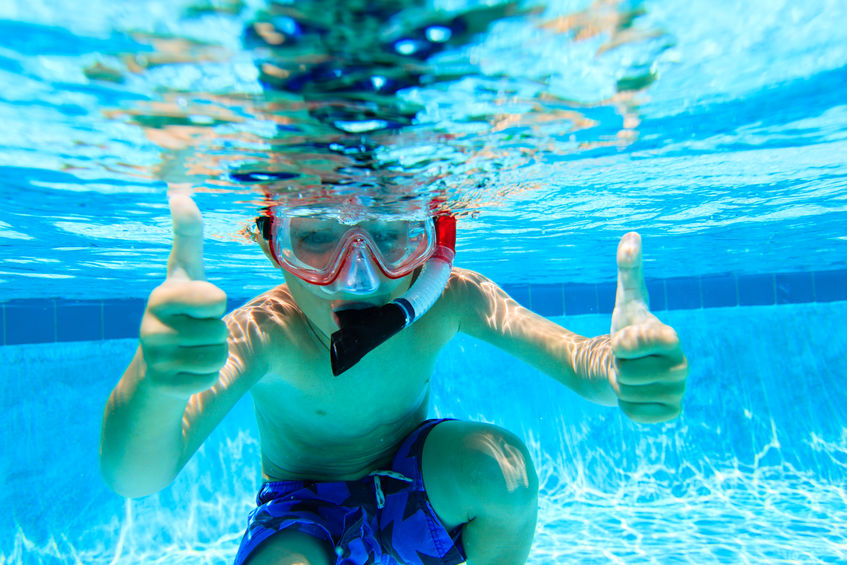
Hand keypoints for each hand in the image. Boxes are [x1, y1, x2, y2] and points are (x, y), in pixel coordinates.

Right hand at [139, 193, 228, 396]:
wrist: (155, 371)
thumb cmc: (180, 314)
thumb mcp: (184, 276)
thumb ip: (187, 237)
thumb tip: (180, 192)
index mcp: (161, 296)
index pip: (213, 298)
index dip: (214, 303)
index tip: (198, 305)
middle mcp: (150, 326)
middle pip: (220, 329)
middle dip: (216, 332)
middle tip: (194, 332)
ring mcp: (155, 357)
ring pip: (217, 354)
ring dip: (213, 355)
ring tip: (191, 350)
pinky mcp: (163, 385)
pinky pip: (209, 377)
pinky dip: (205, 376)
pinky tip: (186, 371)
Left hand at [610, 232, 687, 422]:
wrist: (627, 367)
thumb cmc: (626, 332)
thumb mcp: (625, 301)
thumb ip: (630, 269)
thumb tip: (631, 235)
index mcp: (671, 338)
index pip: (632, 344)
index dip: (620, 343)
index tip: (624, 339)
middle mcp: (683, 366)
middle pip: (628, 374)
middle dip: (619, 367)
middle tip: (628, 362)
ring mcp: (679, 391)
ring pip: (628, 394)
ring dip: (621, 386)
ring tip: (632, 376)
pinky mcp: (671, 413)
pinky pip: (634, 413)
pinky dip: (627, 406)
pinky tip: (638, 394)